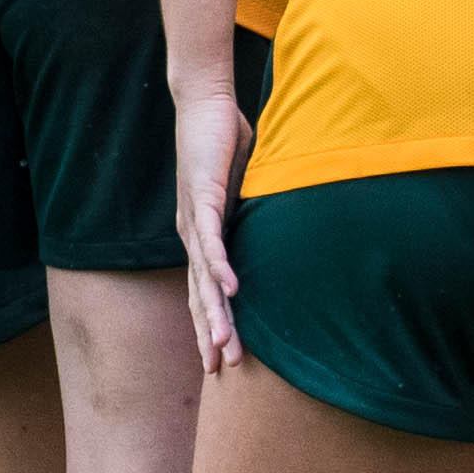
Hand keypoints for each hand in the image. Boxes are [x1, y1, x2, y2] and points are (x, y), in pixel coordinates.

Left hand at [169, 81, 253, 372]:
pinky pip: (213, 239)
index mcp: (203, 236)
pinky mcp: (203, 196)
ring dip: (215, 313)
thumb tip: (281, 228)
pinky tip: (230, 289)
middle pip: (200, 295)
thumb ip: (256, 212)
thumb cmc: (225, 141)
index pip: (206, 290)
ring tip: (224, 344)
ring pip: (204, 277)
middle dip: (210, 334)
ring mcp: (194, 218)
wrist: (203, 103)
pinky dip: (220, 266)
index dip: (213, 323)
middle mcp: (192, 234)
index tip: (223, 357)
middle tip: (220, 369)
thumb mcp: (246, 188)